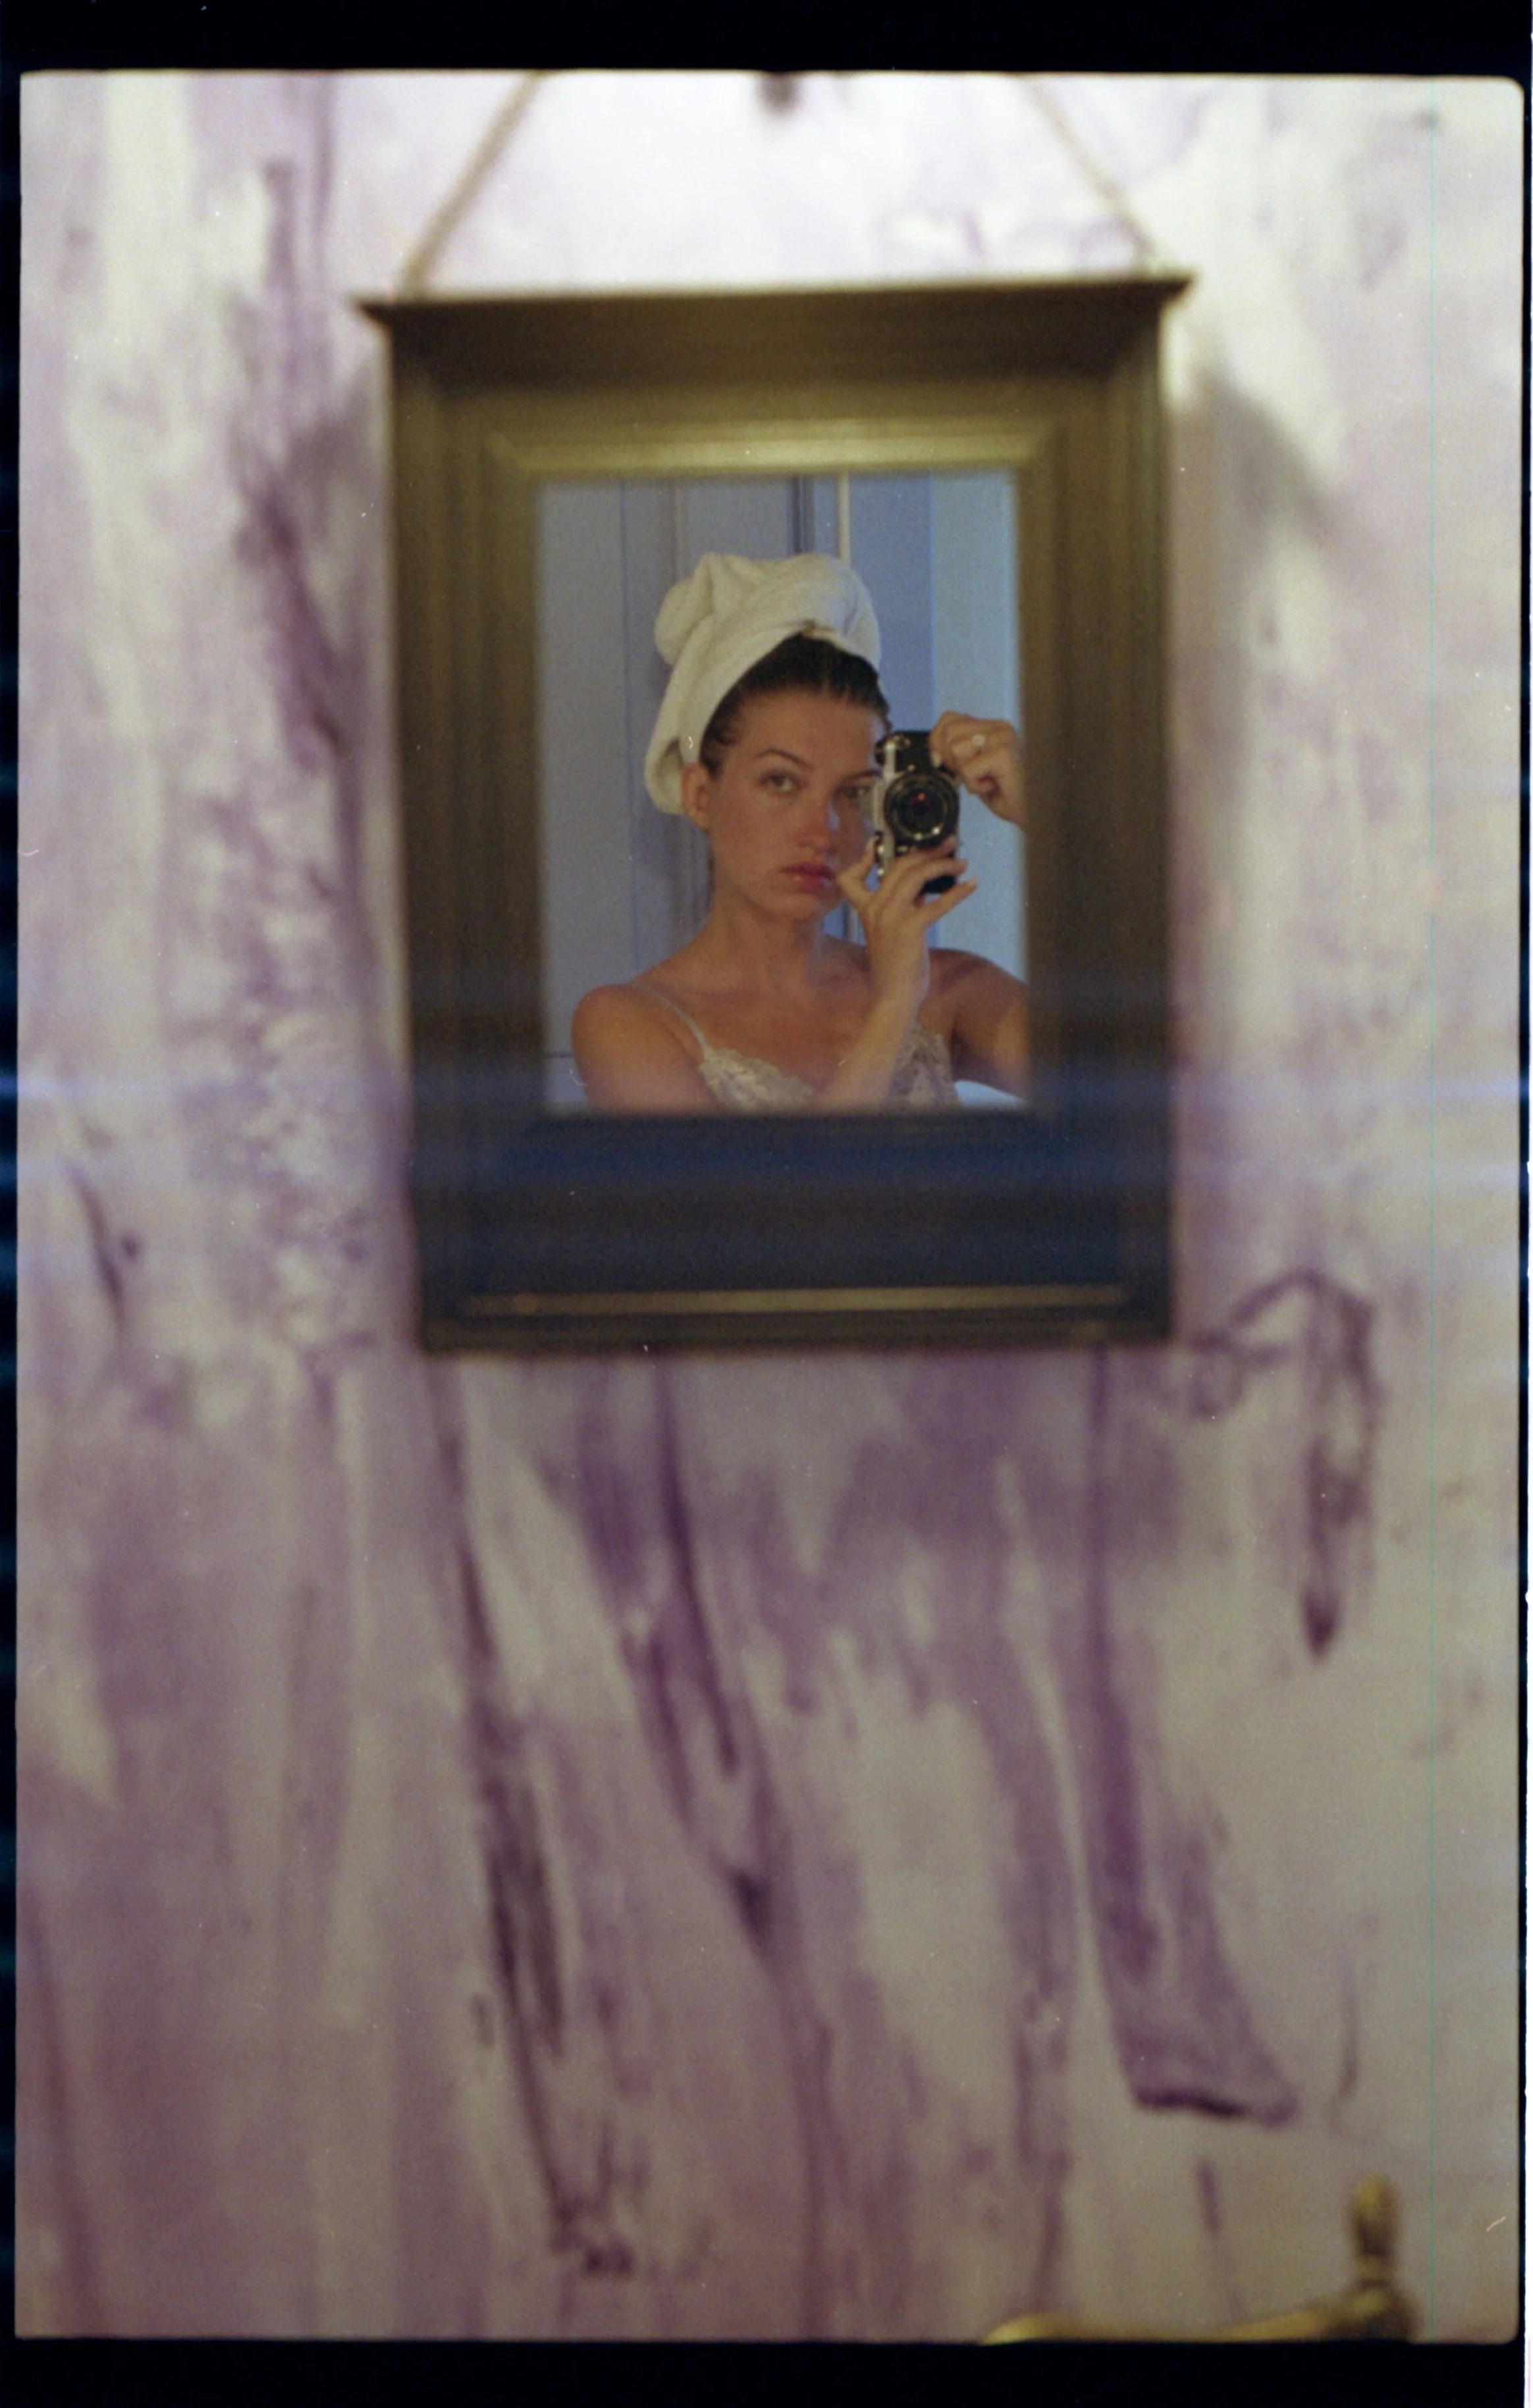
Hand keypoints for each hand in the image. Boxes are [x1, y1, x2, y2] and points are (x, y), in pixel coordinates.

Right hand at [836, 836, 977, 1018]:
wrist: (894, 995)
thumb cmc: (895, 966)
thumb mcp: (893, 931)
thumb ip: (903, 907)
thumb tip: (924, 887)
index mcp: (866, 910)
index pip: (851, 878)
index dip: (862, 858)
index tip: (877, 843)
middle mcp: (874, 909)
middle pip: (898, 867)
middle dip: (926, 851)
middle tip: (949, 843)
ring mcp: (890, 918)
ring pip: (916, 877)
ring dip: (943, 865)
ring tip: (962, 862)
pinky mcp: (909, 929)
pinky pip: (936, 903)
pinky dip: (957, 892)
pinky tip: (971, 885)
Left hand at [929, 712, 1024, 829]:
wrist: (1037, 813)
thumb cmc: (1010, 796)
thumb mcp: (977, 771)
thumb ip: (958, 755)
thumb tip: (934, 752)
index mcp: (992, 727)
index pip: (949, 719)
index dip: (939, 743)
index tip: (952, 765)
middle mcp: (998, 727)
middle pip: (948, 733)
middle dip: (953, 762)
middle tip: (976, 776)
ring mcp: (1002, 737)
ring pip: (956, 749)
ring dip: (966, 775)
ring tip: (988, 781)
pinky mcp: (1003, 752)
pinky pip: (968, 769)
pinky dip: (976, 786)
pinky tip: (994, 786)